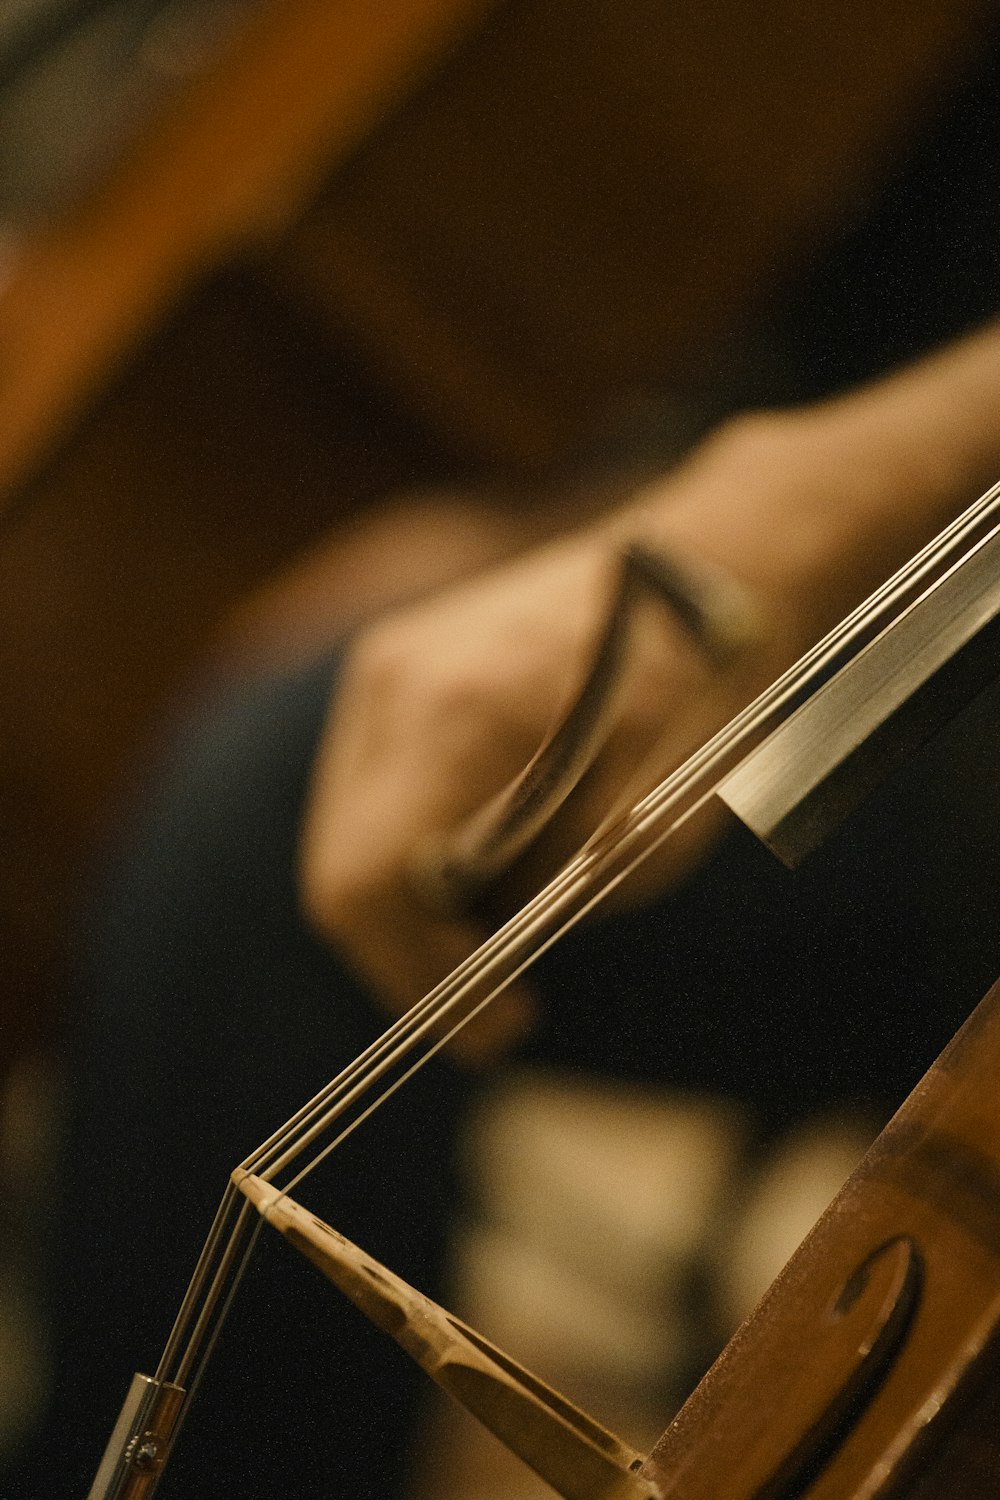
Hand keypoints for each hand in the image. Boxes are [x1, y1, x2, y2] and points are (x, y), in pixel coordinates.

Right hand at [297, 404, 964, 1062]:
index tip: (489, 1026)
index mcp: (456, 715)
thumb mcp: (652, 821)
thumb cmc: (703, 690)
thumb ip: (548, 896)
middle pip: (340, 873)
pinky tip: (482, 868)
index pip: (366, 885)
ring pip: (349, 836)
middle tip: (490, 1008)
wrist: (699, 568)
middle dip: (408, 957)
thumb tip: (481, 949)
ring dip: (409, 906)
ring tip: (495, 937)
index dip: (415, 980)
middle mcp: (394, 684)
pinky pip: (373, 792)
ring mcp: (384, 667)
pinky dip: (412, 850)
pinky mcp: (393, 666)